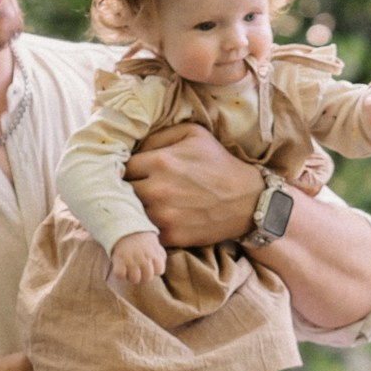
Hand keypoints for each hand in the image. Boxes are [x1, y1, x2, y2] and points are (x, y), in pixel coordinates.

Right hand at [108, 231, 168, 308]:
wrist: (122, 225)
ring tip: (128, 269)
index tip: (148, 266)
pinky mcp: (119, 260)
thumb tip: (162, 261)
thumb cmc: (139, 236)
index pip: (159, 271)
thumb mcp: (153, 242)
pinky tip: (120, 267)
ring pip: (134, 279)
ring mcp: (131, 260)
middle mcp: (144, 258)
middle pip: (147, 278)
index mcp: (153, 253)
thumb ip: (160, 253)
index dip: (154, 270)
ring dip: (131, 276)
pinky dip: (119, 273)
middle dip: (143, 276)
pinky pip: (120, 275)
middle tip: (137, 270)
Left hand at [122, 122, 263, 248]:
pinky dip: (145, 228)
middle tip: (134, 189)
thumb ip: (159, 135)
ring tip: (142, 205)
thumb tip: (134, 147)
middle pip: (121, 191)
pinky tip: (154, 221)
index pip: (122, 166)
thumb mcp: (193, 134)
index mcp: (160, 161)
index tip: (132, 172)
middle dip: (126, 189)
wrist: (248, 201)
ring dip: (133, 209)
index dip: (126, 169)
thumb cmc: (219, 164)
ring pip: (130, 213)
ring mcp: (164, 215)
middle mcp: (158, 189)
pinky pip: (144, 232)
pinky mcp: (171, 236)